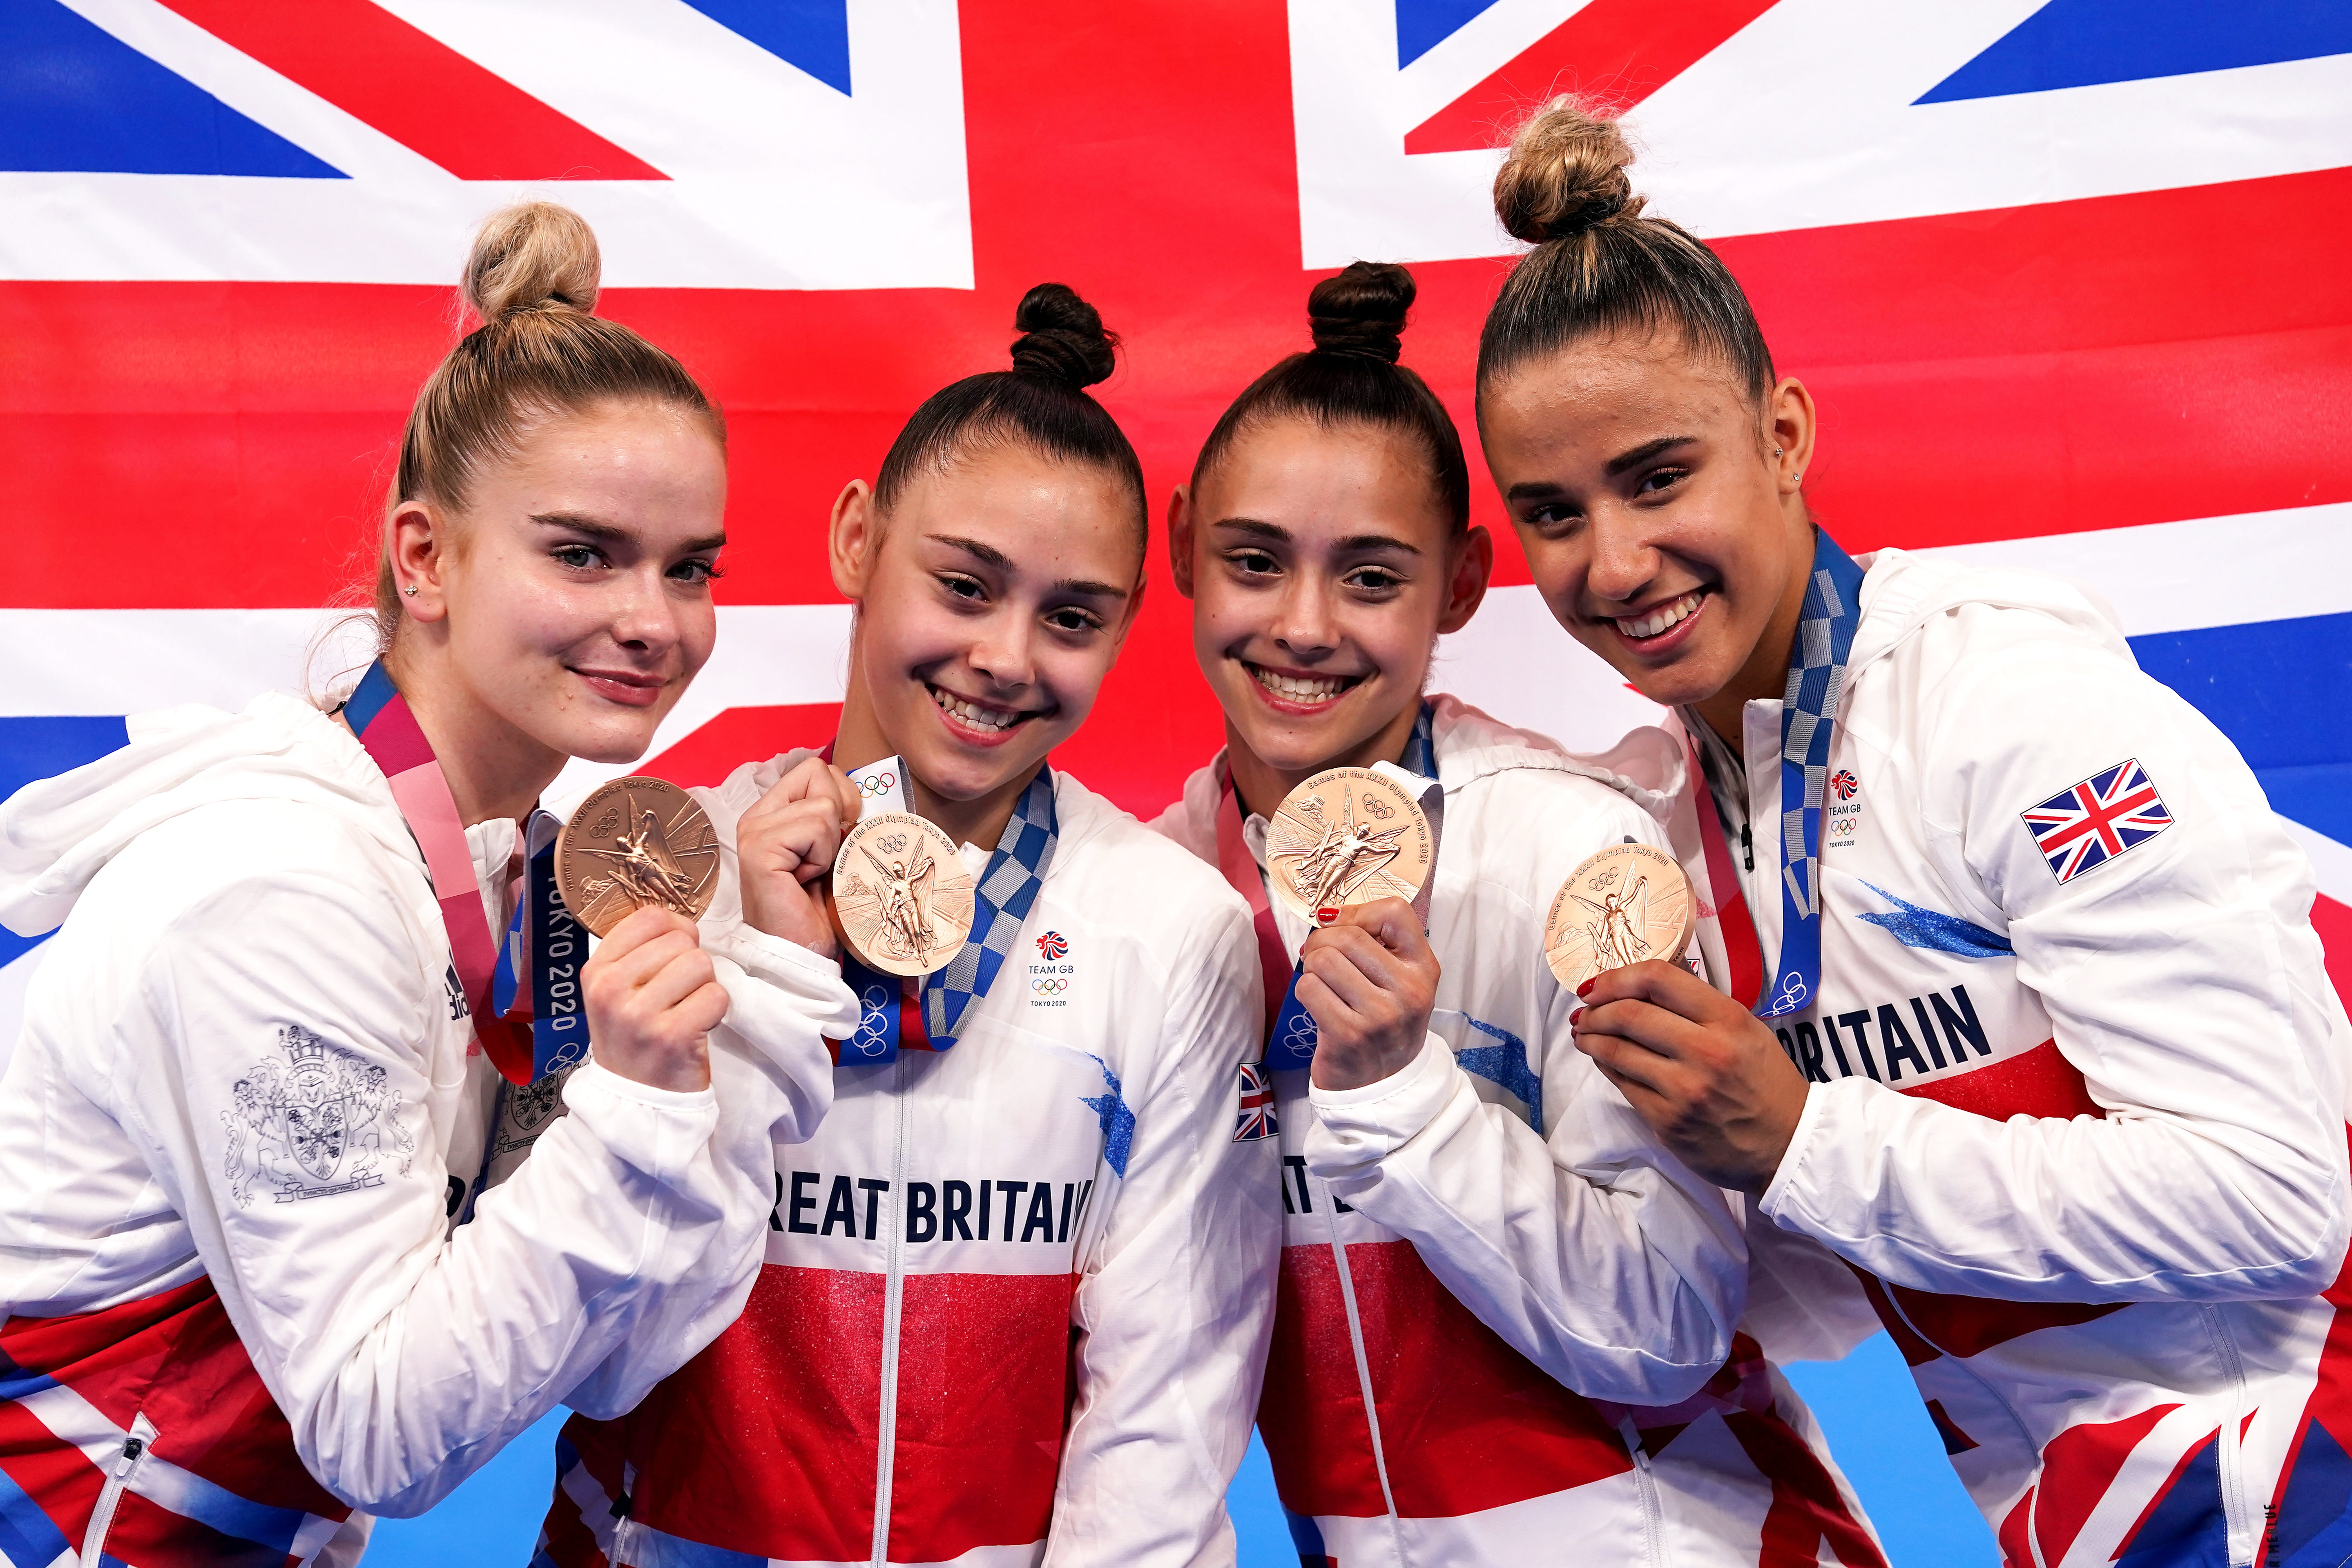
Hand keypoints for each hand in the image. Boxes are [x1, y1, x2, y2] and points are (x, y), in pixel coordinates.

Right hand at [583, 905, 727, 1092]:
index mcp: (596, 970)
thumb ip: (638, 952)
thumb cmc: (634, 1037)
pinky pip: (716, 995)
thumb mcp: (615, 992)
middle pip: (680, 941)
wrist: (636, 1099)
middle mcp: (611, 989)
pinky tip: (696, 1027)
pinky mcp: (672, 1036)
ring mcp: (639, 1015)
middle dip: (690, 964)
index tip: (671, 957)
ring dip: (704, 986)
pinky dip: (716, 1010)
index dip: (674, 931)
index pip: (649, 917)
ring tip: (686, 1010)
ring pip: (701, 964)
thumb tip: (678, 918)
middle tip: (678, 995)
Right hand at [736, 755, 860, 957]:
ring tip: (812, 874)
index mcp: (774, 810)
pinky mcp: (759, 848)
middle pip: (818, 772)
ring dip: (830, 845)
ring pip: (823, 804)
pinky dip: (821, 857)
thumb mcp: (834, 851)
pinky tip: (804, 880)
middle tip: (826, 855)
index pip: (816, 769)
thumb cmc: (819, 907)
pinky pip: (815, 827)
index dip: (842, 796)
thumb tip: (867, 795)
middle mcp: (758, 814)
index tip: (838, 837)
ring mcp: (754, 830)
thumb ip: (839, 818)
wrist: (802, 951)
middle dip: (838, 812)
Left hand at [1299, 898, 1439, 1091]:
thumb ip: (1375, 943)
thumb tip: (1327, 915)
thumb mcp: (1399, 980)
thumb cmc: (1384, 1022)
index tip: (1346, 928)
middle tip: (1320, 957)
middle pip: (1348, 935)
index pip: (1394, 912)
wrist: (1383, 1084)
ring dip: (1312, 967)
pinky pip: (1309, 988)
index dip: (1359, 913)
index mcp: (1424, 969)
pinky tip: (1319, 1005)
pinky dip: (1306, 991)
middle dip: (1322, 941)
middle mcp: (1408, 990)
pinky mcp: (1348, 1035)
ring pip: (1323, 959)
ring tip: (1323, 983)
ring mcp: (1380, 1015)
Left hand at [1570, 960, 1809, 1193]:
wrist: (1787, 1144)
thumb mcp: (1745, 1029)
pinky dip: (1606, 1065)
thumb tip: (1642, 984)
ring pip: (1617, 1051)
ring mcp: (1684, 1090)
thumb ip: (1698, 1006)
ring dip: (1591, 1037)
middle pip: (1629, 1013)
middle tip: (1584, 1010)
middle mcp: (1706, 1052)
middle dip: (1596, 1009)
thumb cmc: (1765, 1082)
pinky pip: (1623, 1085)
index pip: (1658, 979)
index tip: (1598, 984)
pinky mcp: (1668, 1122)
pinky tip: (1604, 1058)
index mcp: (1728, 1020)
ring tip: (1584, 1031)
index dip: (1617, 976)